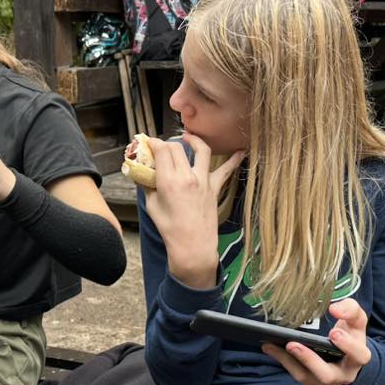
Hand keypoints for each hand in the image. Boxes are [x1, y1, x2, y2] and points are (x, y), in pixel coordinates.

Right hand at [142, 133, 244, 287]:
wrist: (193, 247)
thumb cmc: (170, 229)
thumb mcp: (152, 206)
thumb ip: (147, 185)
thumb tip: (142, 172)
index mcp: (169, 182)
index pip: (162, 150)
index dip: (154, 142)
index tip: (149, 143)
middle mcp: (188, 177)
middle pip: (178, 148)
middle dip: (168, 143)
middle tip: (162, 147)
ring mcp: (204, 181)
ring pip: (202, 151)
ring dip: (195, 140)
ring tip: (189, 138)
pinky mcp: (214, 188)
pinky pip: (226, 171)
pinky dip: (234, 160)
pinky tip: (241, 150)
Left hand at [262, 297, 371, 384]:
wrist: (348, 359)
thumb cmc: (351, 335)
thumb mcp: (356, 321)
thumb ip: (350, 310)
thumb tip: (335, 308)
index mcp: (358, 358)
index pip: (359, 355)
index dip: (347, 345)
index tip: (334, 332)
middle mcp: (343, 375)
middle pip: (326, 374)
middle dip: (309, 360)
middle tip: (293, 344)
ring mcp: (325, 382)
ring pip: (306, 377)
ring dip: (288, 361)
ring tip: (273, 344)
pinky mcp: (311, 382)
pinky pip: (295, 373)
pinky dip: (282, 360)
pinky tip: (269, 346)